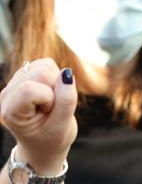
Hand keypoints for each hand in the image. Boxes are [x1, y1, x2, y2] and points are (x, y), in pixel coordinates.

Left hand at [0, 60, 76, 175]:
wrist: (43, 143)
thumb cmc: (51, 139)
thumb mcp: (62, 126)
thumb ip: (66, 100)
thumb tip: (67, 72)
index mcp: (10, 111)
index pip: (30, 89)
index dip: (49, 98)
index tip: (50, 113)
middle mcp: (7, 95)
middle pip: (39, 73)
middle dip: (55, 88)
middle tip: (52, 108)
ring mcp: (14, 84)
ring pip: (44, 66)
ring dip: (56, 82)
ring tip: (51, 102)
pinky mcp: (24, 76)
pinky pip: (46, 64)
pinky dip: (55, 75)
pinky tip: (51, 92)